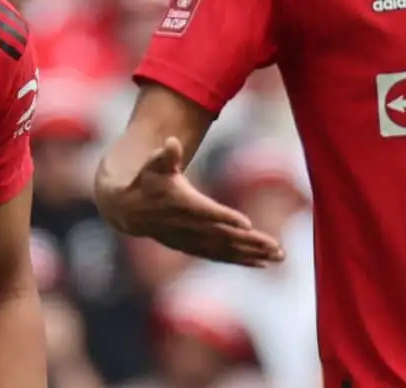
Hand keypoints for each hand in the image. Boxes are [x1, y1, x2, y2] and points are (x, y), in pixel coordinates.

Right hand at [99, 138, 284, 266]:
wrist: (127, 209)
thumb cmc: (146, 180)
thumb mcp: (153, 163)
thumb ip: (165, 155)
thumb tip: (171, 141)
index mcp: (182, 204)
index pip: (206, 212)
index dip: (226, 217)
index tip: (248, 224)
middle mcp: (188, 226)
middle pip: (224, 236)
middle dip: (251, 243)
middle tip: (277, 247)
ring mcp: (191, 240)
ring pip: (225, 250)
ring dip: (252, 254)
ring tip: (278, 256)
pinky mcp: (193, 246)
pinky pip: (219, 256)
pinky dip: (240, 260)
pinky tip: (262, 263)